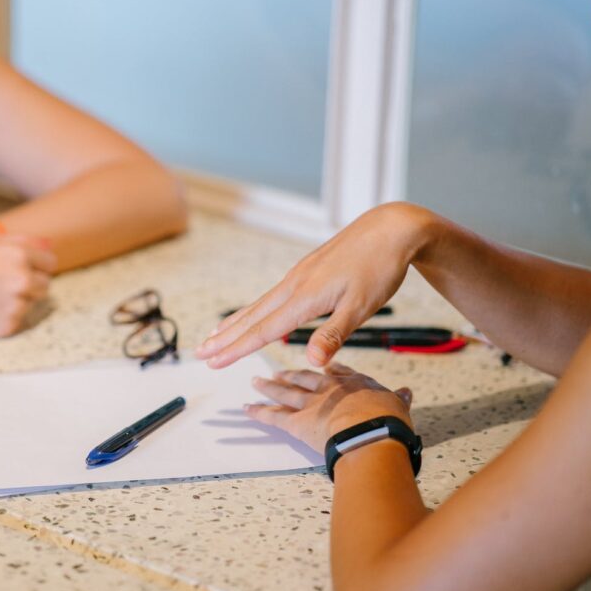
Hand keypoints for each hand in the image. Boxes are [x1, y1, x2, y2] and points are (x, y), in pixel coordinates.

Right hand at [0, 234, 56, 337]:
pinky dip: (4, 316)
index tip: (22, 268)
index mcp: (18, 254)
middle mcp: (22, 279)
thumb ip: (20, 242)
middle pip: (45, 284)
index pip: (49, 262)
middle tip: (1, 284)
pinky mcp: (7, 326)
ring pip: (32, 303)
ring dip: (17, 300)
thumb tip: (49, 245)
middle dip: (30, 283)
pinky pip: (17, 320)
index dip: (36, 264)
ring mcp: (16, 304)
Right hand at [196, 202, 436, 367]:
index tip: (213, 362)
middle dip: (225, 337)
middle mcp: (294, 285)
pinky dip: (255, 309)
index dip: (236, 349)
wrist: (391, 228)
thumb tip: (311, 362)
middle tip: (199, 352)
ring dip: (235, 323)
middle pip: (252, 316)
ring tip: (214, 335)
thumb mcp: (362, 306)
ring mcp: (298, 276)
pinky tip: (254, 313)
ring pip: (259, 304)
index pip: (263, 330)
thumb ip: (333, 335)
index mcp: (305, 297)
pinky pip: (272, 295)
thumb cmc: (380, 268)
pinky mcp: (306, 271)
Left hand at [246, 362, 413, 452]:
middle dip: (291, 375)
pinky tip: (247, 408)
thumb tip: (406, 393)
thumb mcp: (398, 406)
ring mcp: (311, 404)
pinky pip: (273, 417)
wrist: (371, 434)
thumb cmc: (388, 422)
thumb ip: (398, 399)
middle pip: (305, 378)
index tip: (322, 365)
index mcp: (354, 383)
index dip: (328, 369)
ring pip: (285, 393)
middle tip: (278, 372)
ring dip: (269, 388)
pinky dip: (259, 413)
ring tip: (256, 382)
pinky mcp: (297, 423)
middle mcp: (329, 389)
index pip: (338, 372)